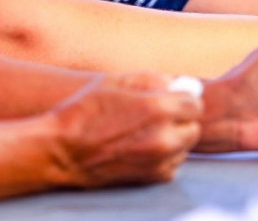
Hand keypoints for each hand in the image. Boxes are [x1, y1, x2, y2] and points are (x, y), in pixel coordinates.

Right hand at [45, 73, 201, 187]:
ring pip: (186, 145)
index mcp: (157, 108)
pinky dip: (166, 155)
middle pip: (194, 125)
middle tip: (160, 114)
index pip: (195, 102)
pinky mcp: (153, 177)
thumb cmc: (85, 111)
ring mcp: (160, 160)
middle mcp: (164, 137)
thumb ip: (152, 79)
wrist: (62, 151)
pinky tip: (144, 146)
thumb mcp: (116, 81)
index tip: (170, 97)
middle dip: (182, 118)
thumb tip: (176, 83)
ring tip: (148, 131)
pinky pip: (174, 163)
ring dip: (175, 137)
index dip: (182, 97)